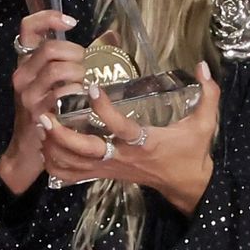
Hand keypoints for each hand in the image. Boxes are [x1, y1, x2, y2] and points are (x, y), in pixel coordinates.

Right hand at [0, 9, 84, 193]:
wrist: (29, 147)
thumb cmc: (49, 111)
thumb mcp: (54, 82)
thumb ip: (74, 59)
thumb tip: (111, 36)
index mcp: (26, 62)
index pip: (28, 27)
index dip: (49, 18)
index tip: (71, 23)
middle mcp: (22, 75)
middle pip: (50, 49)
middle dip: (75, 53)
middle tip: (85, 65)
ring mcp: (27, 94)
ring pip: (57, 70)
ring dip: (78, 74)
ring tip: (84, 83)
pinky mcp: (36, 112)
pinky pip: (61, 94)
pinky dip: (77, 93)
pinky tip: (83, 97)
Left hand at [39, 61, 220, 213]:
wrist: (186, 184)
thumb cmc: (192, 151)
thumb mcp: (205, 123)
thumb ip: (208, 94)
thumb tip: (203, 66)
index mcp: (145, 142)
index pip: (120, 127)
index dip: (104, 109)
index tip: (92, 88)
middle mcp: (123, 157)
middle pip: (86, 152)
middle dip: (62, 135)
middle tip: (45, 115)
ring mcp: (111, 168)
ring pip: (74, 165)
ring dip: (54, 148)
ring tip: (42, 125)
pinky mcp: (106, 175)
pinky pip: (74, 175)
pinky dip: (57, 163)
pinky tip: (48, 146)